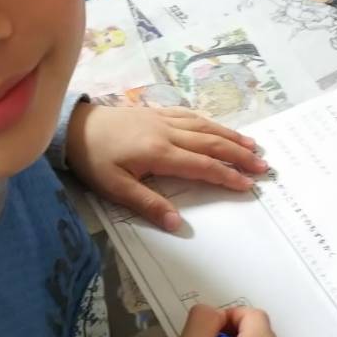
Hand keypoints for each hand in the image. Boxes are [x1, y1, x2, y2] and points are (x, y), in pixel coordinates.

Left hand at [64, 102, 268, 231]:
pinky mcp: (156, 112)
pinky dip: (210, 121)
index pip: (202, 166)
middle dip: (238, 155)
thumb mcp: (115, 188)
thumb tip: (177, 223)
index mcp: (159, 153)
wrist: (73, 126)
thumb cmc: (93, 159)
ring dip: (230, 136)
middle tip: (263, 166)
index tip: (248, 185)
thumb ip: (148, 205)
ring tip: (252, 146)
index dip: (227, 175)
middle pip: (211, 142)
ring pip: (204, 126)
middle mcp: (167, 132)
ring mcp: (162, 119)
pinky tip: (218, 127)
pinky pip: (190, 114)